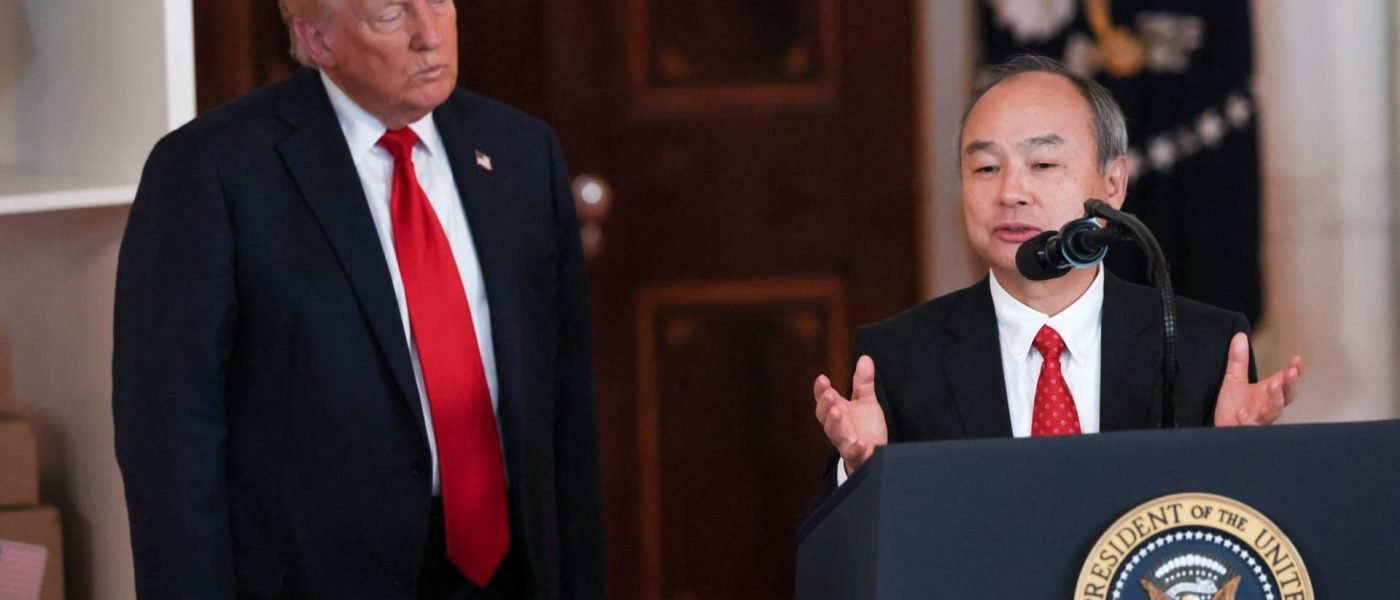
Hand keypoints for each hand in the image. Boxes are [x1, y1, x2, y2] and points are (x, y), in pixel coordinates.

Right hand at [813, 355, 888, 475]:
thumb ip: (863, 382)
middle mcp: (837, 427)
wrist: (875, 455)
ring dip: (834, 422)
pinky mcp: (857, 456)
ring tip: (838, 411)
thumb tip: (865, 358)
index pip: (824, 400)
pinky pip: (853, 454)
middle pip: (825, 417)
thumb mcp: (866, 402)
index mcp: (837, 412)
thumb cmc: (866, 428)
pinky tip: (860, 442)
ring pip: (835, 434)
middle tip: (830, 394)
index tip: (822, 379)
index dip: (821, 390)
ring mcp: (846, 442)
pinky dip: (855, 449)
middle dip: (826, 405)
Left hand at [1214, 332, 1302, 425]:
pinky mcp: (1245, 430)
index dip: (1294, 371)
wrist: (1221, 430)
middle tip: (1291, 372)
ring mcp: (1258, 420)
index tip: (1297, 359)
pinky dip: (1247, 421)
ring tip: (1273, 386)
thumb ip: (1239, 361)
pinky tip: (1241, 414)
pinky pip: (1250, 427)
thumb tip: (1240, 336)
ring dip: (1274, 399)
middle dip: (1290, 384)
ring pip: (1272, 412)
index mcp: (1269, 394)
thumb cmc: (1233, 409)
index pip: (1286, 381)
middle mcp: (1268, 407)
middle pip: (1285, 396)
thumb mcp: (1234, 380)